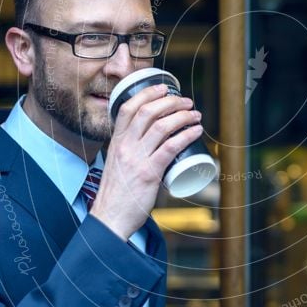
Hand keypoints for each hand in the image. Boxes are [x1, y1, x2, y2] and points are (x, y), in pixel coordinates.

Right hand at [90, 84, 202, 240]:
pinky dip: (186, 135)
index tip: (164, 88)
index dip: (148, 93)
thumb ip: (132, 152)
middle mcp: (125, 146)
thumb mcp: (118, 164)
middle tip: (187, 102)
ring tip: (195, 115)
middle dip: (171, 101)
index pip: (128, 107)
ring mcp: (136, 159)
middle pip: (148, 112)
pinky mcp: (149, 173)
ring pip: (162, 126)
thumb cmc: (117, 194)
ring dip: (183, 116)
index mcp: (116, 142)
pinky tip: (196, 131)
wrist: (110, 218)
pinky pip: (171, 147)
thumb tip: (155, 145)